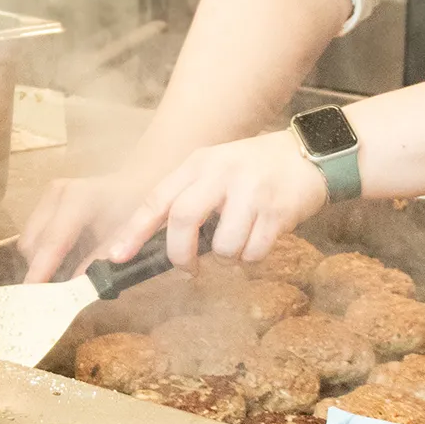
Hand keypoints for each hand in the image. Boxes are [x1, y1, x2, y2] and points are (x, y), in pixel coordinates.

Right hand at [18, 171, 151, 282]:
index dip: (41, 269)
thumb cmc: (138, 205)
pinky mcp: (48, 200)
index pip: (53, 241)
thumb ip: (102, 261)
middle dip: (41, 269)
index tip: (33, 294)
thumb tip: (78, 286)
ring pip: (30, 240)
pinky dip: (46, 252)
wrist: (139, 179)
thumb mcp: (130, 234)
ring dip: (42, 262)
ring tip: (68, 275)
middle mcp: (58, 193)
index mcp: (80, 198)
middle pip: (33, 242)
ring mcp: (50, 195)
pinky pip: (36, 234)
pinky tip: (68, 258)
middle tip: (58, 294)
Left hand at [100, 129, 329, 272]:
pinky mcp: (277, 210)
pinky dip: (253, 256)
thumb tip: (156, 245)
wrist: (307, 155)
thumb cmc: (253, 171)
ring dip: (228, 256)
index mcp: (198, 164)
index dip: (134, 230)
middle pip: (182, 219)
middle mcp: (220, 173)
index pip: (157, 199)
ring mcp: (249, 191)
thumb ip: (188, 198)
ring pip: (222, 246)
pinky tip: (262, 237)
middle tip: (188, 268)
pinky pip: (253, 252)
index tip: (117, 257)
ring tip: (240, 239)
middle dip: (180, 254)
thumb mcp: (215, 170)